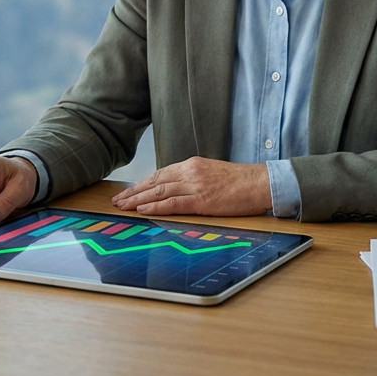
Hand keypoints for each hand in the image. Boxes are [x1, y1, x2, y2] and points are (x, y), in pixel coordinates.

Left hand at [111, 157, 271, 216]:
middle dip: (133, 192)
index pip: (160, 174)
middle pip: (154, 182)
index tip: (128, 192)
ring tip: (123, 207)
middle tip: (117, 200)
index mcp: (192, 165)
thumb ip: (193, 179)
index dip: (141, 184)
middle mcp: (190, 172)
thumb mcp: (212, 173)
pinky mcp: (201, 200)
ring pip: (159, 192)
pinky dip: (155, 207)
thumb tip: (177, 189)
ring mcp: (195, 185)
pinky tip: (143, 210)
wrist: (259, 183)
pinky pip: (173, 204)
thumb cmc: (239, 181)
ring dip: (138, 200)